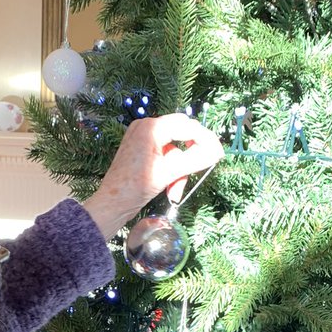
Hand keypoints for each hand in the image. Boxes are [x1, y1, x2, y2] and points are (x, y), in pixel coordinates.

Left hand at [82, 114, 223, 239]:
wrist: (112, 205)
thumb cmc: (135, 187)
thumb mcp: (169, 172)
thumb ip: (195, 159)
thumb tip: (218, 151)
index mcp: (151, 127)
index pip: (187, 126)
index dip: (206, 140)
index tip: (219, 155)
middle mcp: (146, 127)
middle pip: (181, 136)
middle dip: (189, 159)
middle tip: (198, 172)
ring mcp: (142, 138)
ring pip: (174, 150)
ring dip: (178, 172)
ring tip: (174, 192)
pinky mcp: (140, 151)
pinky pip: (164, 156)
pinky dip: (169, 172)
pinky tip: (168, 188)